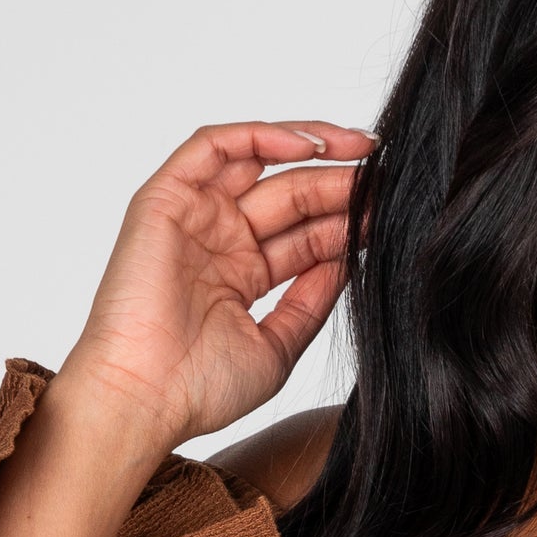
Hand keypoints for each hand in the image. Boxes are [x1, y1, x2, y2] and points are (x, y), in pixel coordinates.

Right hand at [54, 119, 375, 452]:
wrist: (146, 399)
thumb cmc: (199, 388)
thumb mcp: (279, 346)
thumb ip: (312, 302)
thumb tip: (349, 262)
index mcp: (243, 275)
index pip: (306, 233)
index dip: (348, 220)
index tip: (391, 213)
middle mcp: (219, 240)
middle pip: (291, 195)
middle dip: (341, 185)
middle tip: (386, 180)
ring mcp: (193, 218)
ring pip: (260, 163)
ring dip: (312, 150)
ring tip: (362, 151)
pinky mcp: (165, 199)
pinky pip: (213, 148)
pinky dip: (260, 138)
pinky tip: (311, 146)